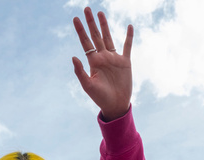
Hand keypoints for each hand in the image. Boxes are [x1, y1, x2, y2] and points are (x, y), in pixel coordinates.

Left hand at [72, 7, 132, 121]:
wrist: (115, 105)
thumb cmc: (100, 98)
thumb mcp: (88, 86)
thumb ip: (80, 72)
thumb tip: (74, 57)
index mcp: (93, 62)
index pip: (85, 42)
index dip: (80, 31)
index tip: (75, 18)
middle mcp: (103, 57)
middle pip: (96, 36)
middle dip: (91, 23)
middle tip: (86, 8)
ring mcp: (114, 58)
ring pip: (108, 37)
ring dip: (104, 25)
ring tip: (100, 13)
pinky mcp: (125, 62)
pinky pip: (127, 46)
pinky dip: (128, 37)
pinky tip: (129, 26)